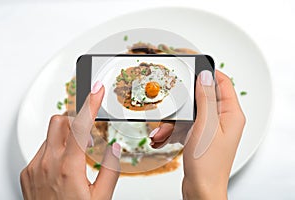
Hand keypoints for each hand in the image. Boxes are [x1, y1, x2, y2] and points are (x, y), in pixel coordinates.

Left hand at [20, 81, 120, 199]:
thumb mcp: (101, 197)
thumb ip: (111, 170)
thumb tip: (114, 148)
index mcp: (69, 167)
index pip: (82, 126)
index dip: (91, 103)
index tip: (97, 90)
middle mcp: (47, 163)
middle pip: (60, 121)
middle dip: (75, 122)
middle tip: (86, 138)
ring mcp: (34, 167)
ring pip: (51, 136)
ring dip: (66, 139)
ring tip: (75, 160)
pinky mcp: (27, 172)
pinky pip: (42, 150)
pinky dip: (54, 151)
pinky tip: (61, 169)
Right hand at [150, 70, 245, 198]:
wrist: (200, 190)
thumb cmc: (208, 165)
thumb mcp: (206, 126)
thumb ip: (206, 99)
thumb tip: (205, 76)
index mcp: (231, 114)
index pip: (222, 83)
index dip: (207, 73)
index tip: (191, 68)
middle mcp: (222, 120)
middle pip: (200, 99)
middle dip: (182, 105)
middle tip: (170, 108)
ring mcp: (210, 129)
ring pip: (189, 113)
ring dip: (173, 121)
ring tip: (162, 132)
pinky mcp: (200, 136)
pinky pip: (185, 125)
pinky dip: (173, 130)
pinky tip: (163, 138)